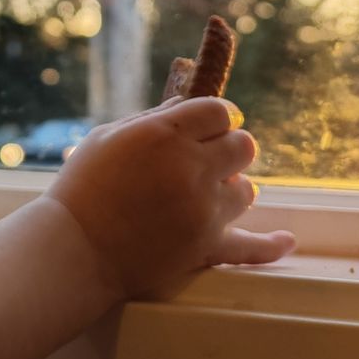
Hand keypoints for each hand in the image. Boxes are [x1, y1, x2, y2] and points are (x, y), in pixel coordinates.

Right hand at [42, 98, 293, 300]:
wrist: (73, 250)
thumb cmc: (82, 188)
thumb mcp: (109, 137)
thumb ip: (154, 119)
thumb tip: (188, 108)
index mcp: (167, 134)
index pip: (221, 111)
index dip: (216, 118)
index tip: (208, 126)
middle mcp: (192, 168)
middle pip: (244, 146)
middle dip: (228, 149)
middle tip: (206, 160)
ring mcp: (204, 210)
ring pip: (247, 190)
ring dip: (231, 189)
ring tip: (205, 196)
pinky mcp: (206, 248)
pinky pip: (252, 248)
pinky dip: (271, 245)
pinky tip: (285, 240)